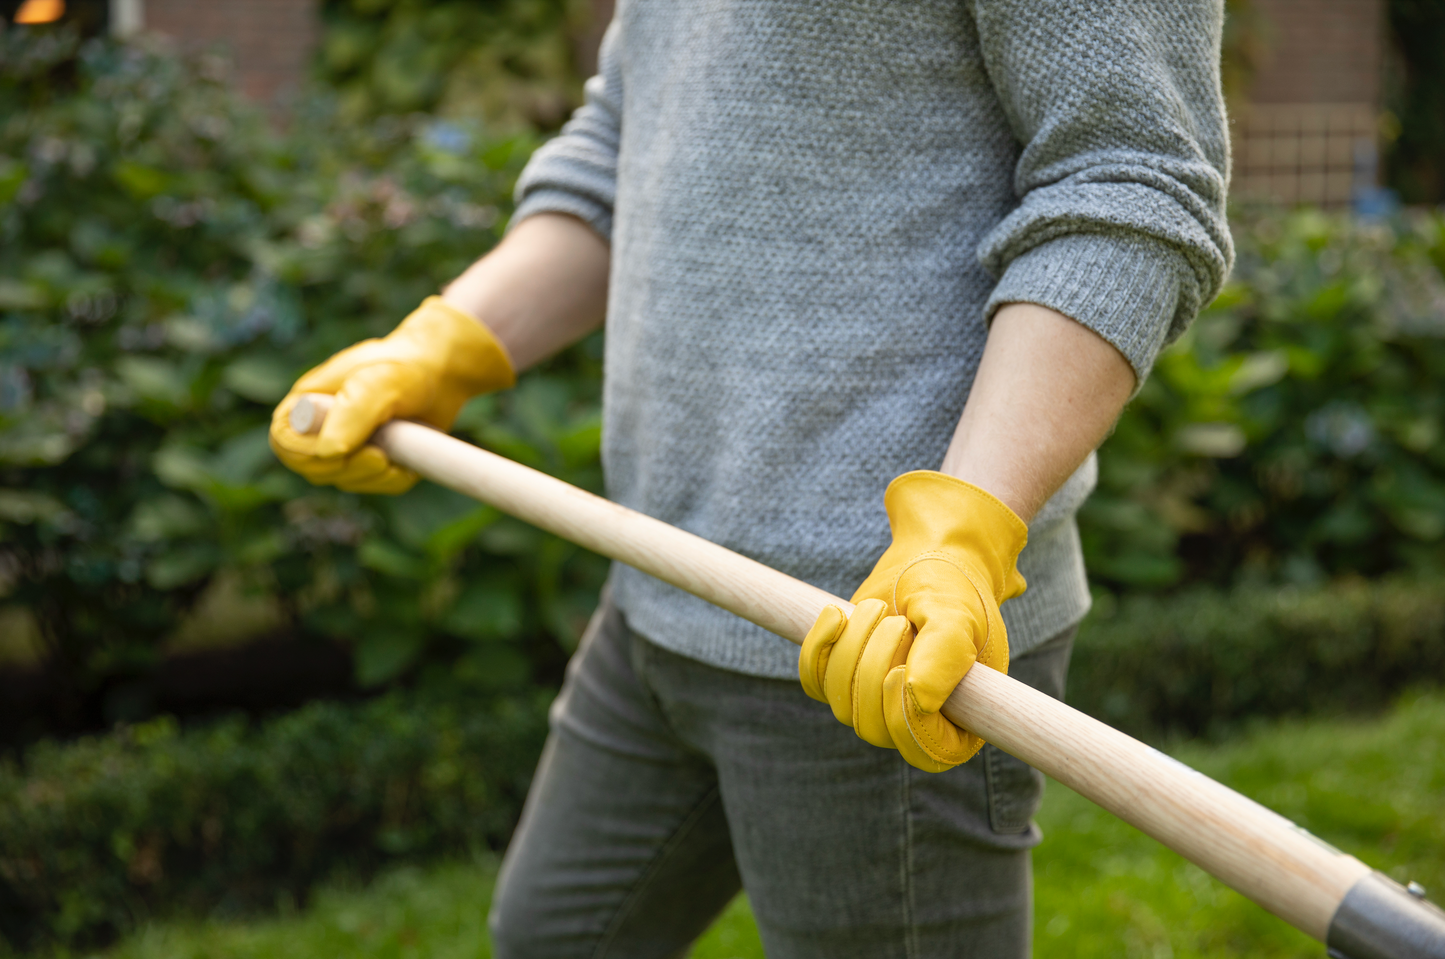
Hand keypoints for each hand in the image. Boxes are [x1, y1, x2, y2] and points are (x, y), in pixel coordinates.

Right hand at [269, 296, 513, 493]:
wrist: (441, 373)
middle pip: (313, 469)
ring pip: (345, 481)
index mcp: (307, 403)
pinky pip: (376, 485)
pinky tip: (407, 460)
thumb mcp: (379, 382)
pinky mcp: (374, 462)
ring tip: (397, 448)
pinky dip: (393, 480)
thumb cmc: (404, 367)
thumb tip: (328, 452)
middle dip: (346, 470)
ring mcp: (348, 448)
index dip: (305, 455)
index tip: (341, 452)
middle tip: (380, 458)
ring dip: (373, 475)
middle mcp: (321, 428)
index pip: (285, 441)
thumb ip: (352, 413)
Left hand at [799, 471, 1026, 771]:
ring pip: (840, 701)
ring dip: (854, 646)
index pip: (926, 752)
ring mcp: (874, 703)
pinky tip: (837, 614)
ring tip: (880, 610)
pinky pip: (814, 680)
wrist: (928, 561)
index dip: (906, 720)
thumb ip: (947, 654)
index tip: (901, 671)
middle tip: (899, 621)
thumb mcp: (958, 615)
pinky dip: (819, 645)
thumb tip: (918, 700)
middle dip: (876, 666)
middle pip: (873, 726)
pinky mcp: (841, 679)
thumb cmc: (954, 591)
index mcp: (961, 721)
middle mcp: (915, 722)